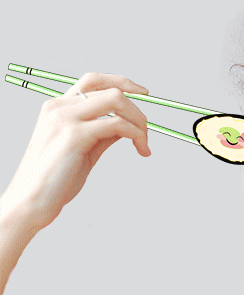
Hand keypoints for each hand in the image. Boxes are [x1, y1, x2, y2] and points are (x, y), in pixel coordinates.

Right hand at [1, 72, 150, 230]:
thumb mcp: (83, 148)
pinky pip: (118, 125)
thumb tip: (127, 125)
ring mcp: (65, 119)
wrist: (32, 200)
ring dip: (139, 122)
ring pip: (117, 101)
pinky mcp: (75, 135)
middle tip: (146, 131)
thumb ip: (103, 132)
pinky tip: (140, 149)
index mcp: (58, 107)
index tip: (142, 92)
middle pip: (111, 90)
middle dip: (137, 109)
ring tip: (144, 143)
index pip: (94, 80)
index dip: (122, 82)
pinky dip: (136, 135)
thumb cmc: (54, 178)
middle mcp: (59, 107)